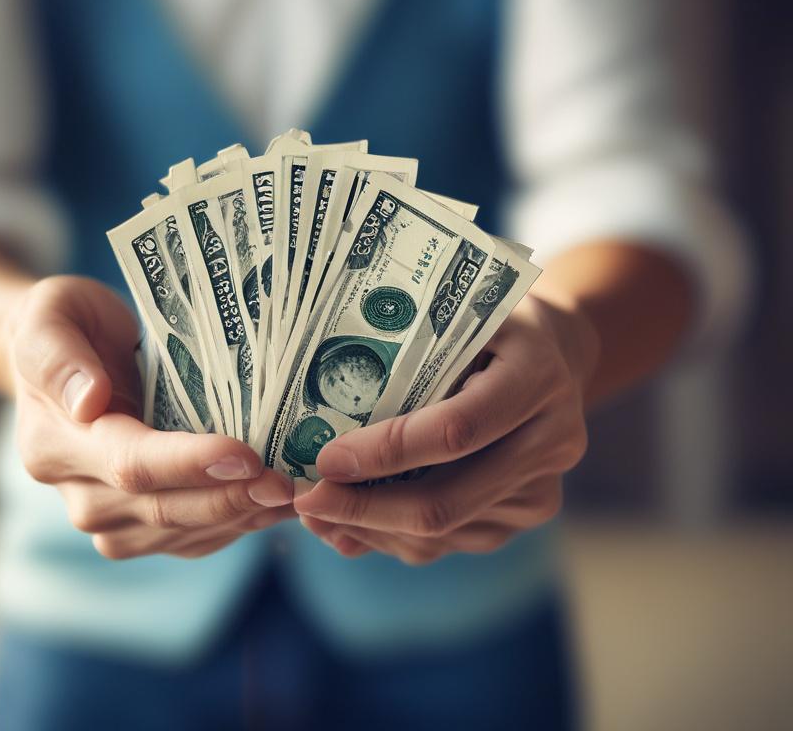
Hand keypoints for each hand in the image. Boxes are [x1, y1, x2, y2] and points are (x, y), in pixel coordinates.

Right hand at [4, 276, 294, 559]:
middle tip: (288, 482)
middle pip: (164, 508)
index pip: (130, 464)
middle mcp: (79, 493)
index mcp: (55, 444)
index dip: (190, 464)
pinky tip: (276, 507)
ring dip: (243, 517)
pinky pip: (193, 539)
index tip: (245, 456)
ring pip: (184, 532)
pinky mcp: (140, 530)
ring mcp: (109, 520)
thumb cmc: (67, 325)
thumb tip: (89, 400)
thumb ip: (60, 356)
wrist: (65, 358)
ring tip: (297, 495)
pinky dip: (238, 526)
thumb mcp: (52, 315)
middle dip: (231, 497)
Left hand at [293, 292, 598, 564]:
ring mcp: (541, 488)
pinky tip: (348, 523)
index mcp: (536, 378)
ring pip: (443, 531)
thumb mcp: (455, 316)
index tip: (326, 460)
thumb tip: (321, 417)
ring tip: (314, 513)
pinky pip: (449, 542)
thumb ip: (408, 356)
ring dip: (369, 528)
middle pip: (446, 501)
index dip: (386, 452)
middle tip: (305, 501)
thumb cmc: (485, 325)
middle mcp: (550, 441)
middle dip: (363, 508)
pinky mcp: (524, 515)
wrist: (552, 353)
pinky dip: (392, 536)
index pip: (455, 431)